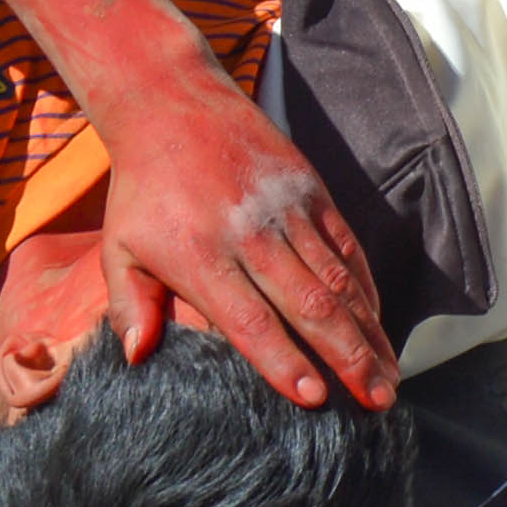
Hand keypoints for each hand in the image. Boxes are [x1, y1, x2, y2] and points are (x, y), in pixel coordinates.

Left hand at [91, 70, 396, 412]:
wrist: (173, 103)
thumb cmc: (143, 189)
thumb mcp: (118, 248)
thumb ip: (130, 306)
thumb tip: (138, 358)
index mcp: (202, 256)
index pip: (250, 320)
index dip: (283, 361)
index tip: (315, 399)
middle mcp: (251, 235)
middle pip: (309, 305)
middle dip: (347, 358)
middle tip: (377, 403)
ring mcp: (287, 209)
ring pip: (338, 279)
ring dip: (367, 332)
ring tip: (388, 377)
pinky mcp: (310, 190)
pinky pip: (345, 246)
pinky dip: (365, 287)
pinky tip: (377, 323)